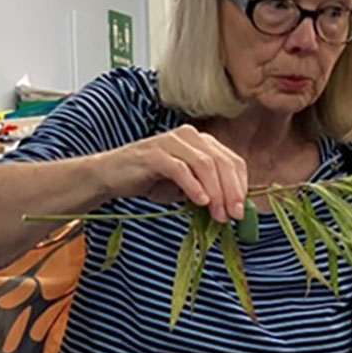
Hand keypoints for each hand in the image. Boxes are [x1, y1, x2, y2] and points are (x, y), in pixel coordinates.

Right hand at [97, 125, 247, 223]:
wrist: (110, 175)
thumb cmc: (152, 180)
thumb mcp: (187, 186)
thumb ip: (209, 190)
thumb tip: (233, 208)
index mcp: (202, 142)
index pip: (232, 161)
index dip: (241, 186)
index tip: (241, 211)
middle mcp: (190, 136)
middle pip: (222, 162)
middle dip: (232, 192)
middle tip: (233, 216)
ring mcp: (172, 142)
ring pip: (205, 165)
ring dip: (216, 192)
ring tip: (217, 214)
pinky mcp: (154, 153)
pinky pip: (181, 169)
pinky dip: (194, 186)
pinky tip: (200, 202)